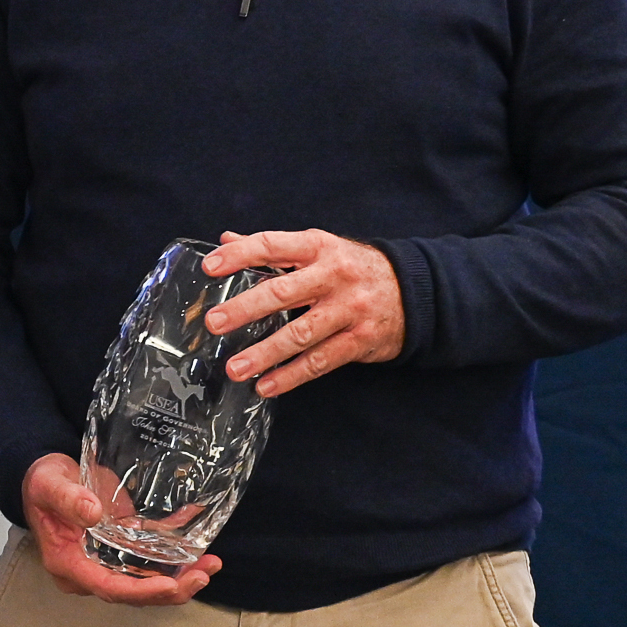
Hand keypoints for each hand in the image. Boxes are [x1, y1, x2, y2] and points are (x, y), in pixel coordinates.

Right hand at [21, 453, 219, 604]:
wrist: (46, 478)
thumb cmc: (43, 483)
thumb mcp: (49, 485)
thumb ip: (68, 498)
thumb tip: (94, 513)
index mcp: (68, 563)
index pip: (107, 588)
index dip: (140, 591)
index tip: (170, 584)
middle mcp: (89, 571)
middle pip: (133, 593)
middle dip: (171, 589)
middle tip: (203, 575)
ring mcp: (107, 563)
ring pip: (146, 583)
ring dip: (180, 579)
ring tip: (211, 565)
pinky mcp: (121, 551)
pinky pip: (150, 563)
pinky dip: (175, 560)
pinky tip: (200, 549)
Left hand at [201, 229, 406, 396]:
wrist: (417, 291)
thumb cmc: (353, 269)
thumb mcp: (318, 250)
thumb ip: (273, 249)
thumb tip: (226, 240)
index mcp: (318, 248)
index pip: (272, 246)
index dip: (239, 255)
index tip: (210, 268)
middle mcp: (334, 276)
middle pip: (283, 292)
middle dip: (246, 308)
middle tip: (215, 323)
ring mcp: (350, 309)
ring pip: (301, 333)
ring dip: (265, 353)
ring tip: (235, 368)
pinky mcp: (361, 339)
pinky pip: (321, 361)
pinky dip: (292, 376)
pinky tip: (266, 385)